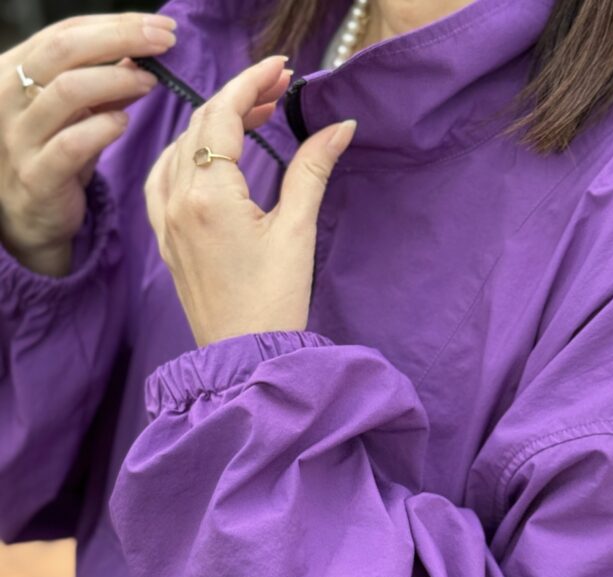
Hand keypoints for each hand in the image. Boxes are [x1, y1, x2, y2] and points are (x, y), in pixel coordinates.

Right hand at [0, 12, 176, 275]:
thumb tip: (140, 54)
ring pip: (67, 91)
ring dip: (117, 81)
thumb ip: (103, 85)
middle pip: (65, 49)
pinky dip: (102, 128)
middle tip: (164, 43)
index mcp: (16, 71)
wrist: (32, 219)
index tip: (161, 27)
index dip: (116, 24)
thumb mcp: (78, 115)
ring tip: (150, 83)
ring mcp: (20, 137)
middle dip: (121, 39)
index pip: (66, 31)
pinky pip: (70, 144)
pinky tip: (124, 122)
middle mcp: (10, 97)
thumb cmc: (56, 159)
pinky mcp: (37, 176)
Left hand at [144, 55, 356, 347]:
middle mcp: (178, 200)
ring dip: (212, 124)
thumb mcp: (297, 232)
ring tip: (251, 120)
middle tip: (276, 93)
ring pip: (179, 148)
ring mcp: (166, 221)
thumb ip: (311, 170)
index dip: (252, 84)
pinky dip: (186, 154)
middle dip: (237, 99)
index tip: (279, 70)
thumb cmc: (272, 304)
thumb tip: (337, 128)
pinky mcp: (167, 239)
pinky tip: (207, 156)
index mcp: (209, 194)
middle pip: (200, 124)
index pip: (223, 115)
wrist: (245, 357)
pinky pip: (163, 178)